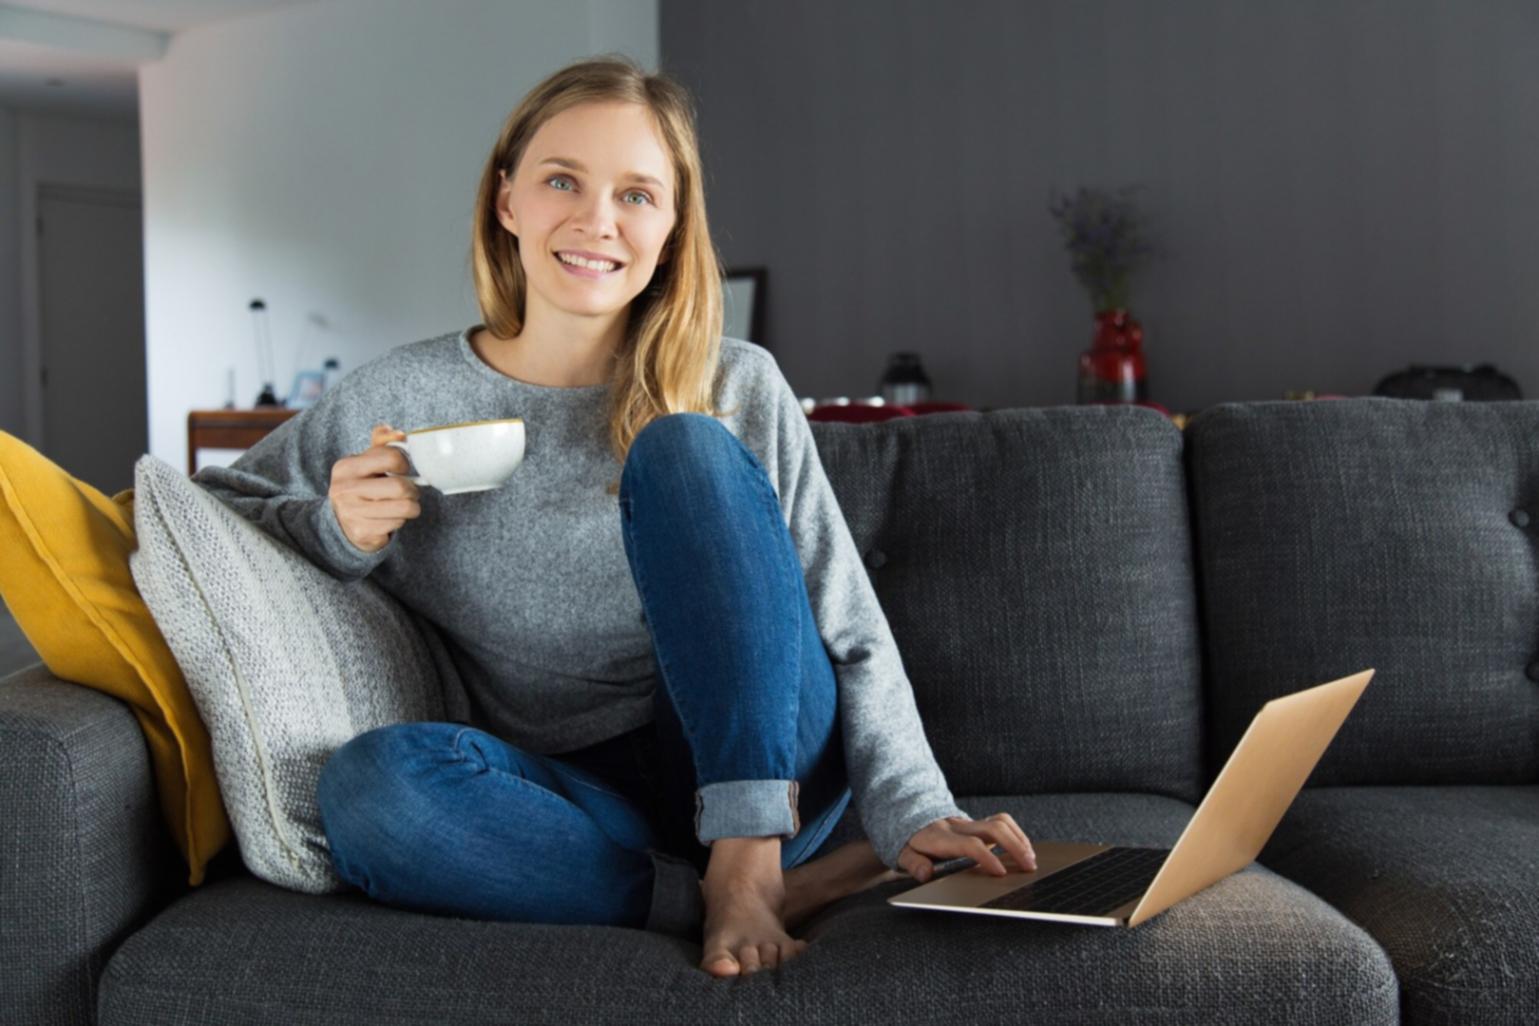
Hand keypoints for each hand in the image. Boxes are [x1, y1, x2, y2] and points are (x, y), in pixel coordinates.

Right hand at [328, 423, 421, 552]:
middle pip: (400, 487)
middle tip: (410, 491)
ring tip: (404, 504)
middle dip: (413, 490)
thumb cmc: (360, 484)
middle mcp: (345, 489)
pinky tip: (390, 516)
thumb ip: (381, 443)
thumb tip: (398, 433)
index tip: (402, 469)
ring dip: (411, 507)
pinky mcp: (361, 532)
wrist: (340, 520)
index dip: (404, 463)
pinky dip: (400, 520)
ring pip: (404, 508)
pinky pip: (397, 524)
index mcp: (346, 466)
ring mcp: (352, 512)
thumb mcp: (364, 461)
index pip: (391, 457)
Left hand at [897, 813, 1036, 881]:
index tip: (1001, 873)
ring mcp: (970, 823)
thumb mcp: (905, 855)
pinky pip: (1002, 822)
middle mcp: (959, 827)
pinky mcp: (978, 824)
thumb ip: (914, 864)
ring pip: (1001, 821)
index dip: (986, 857)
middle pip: (993, 827)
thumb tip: (926, 872)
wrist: (911, 820)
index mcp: (942, 838)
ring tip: (1031, 859)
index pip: (969, 844)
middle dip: (1014, 845)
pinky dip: (1017, 835)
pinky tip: (1024, 851)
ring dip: (1019, 839)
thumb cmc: (912, 844)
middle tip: (1028, 867)